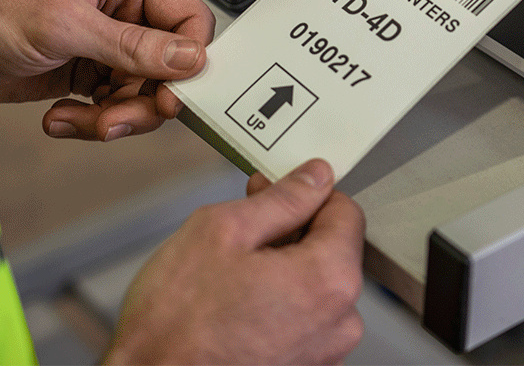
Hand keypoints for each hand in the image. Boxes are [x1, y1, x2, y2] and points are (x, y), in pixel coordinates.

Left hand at [0, 0, 213, 139]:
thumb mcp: (64, 25)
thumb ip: (131, 45)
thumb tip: (188, 58)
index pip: (188, 18)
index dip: (188, 60)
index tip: (173, 96)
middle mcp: (124, 7)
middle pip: (170, 64)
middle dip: (144, 100)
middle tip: (115, 120)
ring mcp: (106, 42)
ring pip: (143, 93)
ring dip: (114, 117)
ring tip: (81, 121)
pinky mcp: (88, 72)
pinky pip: (113, 107)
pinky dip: (91, 122)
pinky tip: (60, 117)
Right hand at [105, 159, 365, 364]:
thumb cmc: (177, 320)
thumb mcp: (224, 230)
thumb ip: (282, 198)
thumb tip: (316, 176)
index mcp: (330, 280)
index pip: (346, 211)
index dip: (306, 193)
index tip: (272, 191)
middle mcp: (340, 323)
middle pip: (332, 249)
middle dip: (290, 230)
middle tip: (242, 225)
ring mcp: (324, 356)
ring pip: (314, 285)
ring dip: (281, 267)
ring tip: (230, 271)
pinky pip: (303, 320)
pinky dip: (277, 303)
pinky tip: (235, 303)